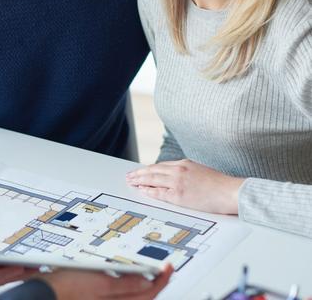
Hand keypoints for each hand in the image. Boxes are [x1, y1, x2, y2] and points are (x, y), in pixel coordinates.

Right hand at [41, 263, 172, 299]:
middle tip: (160, 268)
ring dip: (139, 282)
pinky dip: (125, 283)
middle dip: (153, 282)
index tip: (168, 267)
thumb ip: (125, 283)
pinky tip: (122, 274)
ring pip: (131, 294)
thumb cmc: (69, 289)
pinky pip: (119, 293)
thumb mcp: (99, 282)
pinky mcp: (97, 297)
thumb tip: (146, 280)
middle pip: (142, 296)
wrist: (45, 293)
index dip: (162, 280)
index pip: (149, 294)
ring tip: (144, 268)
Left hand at [126, 159, 244, 213]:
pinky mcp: (179, 195)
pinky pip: (159, 192)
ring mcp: (178, 182)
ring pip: (153, 179)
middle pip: (153, 170)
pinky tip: (142, 190)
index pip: (161, 166)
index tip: (140, 171)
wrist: (230, 192)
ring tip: (131, 182)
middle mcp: (179, 170)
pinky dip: (149, 191)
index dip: (148, 169)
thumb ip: (187, 172)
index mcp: (184, 164)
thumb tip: (175, 177)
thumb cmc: (220, 185)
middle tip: (129, 176)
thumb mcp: (201, 171)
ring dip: (140, 180)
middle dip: (139, 173)